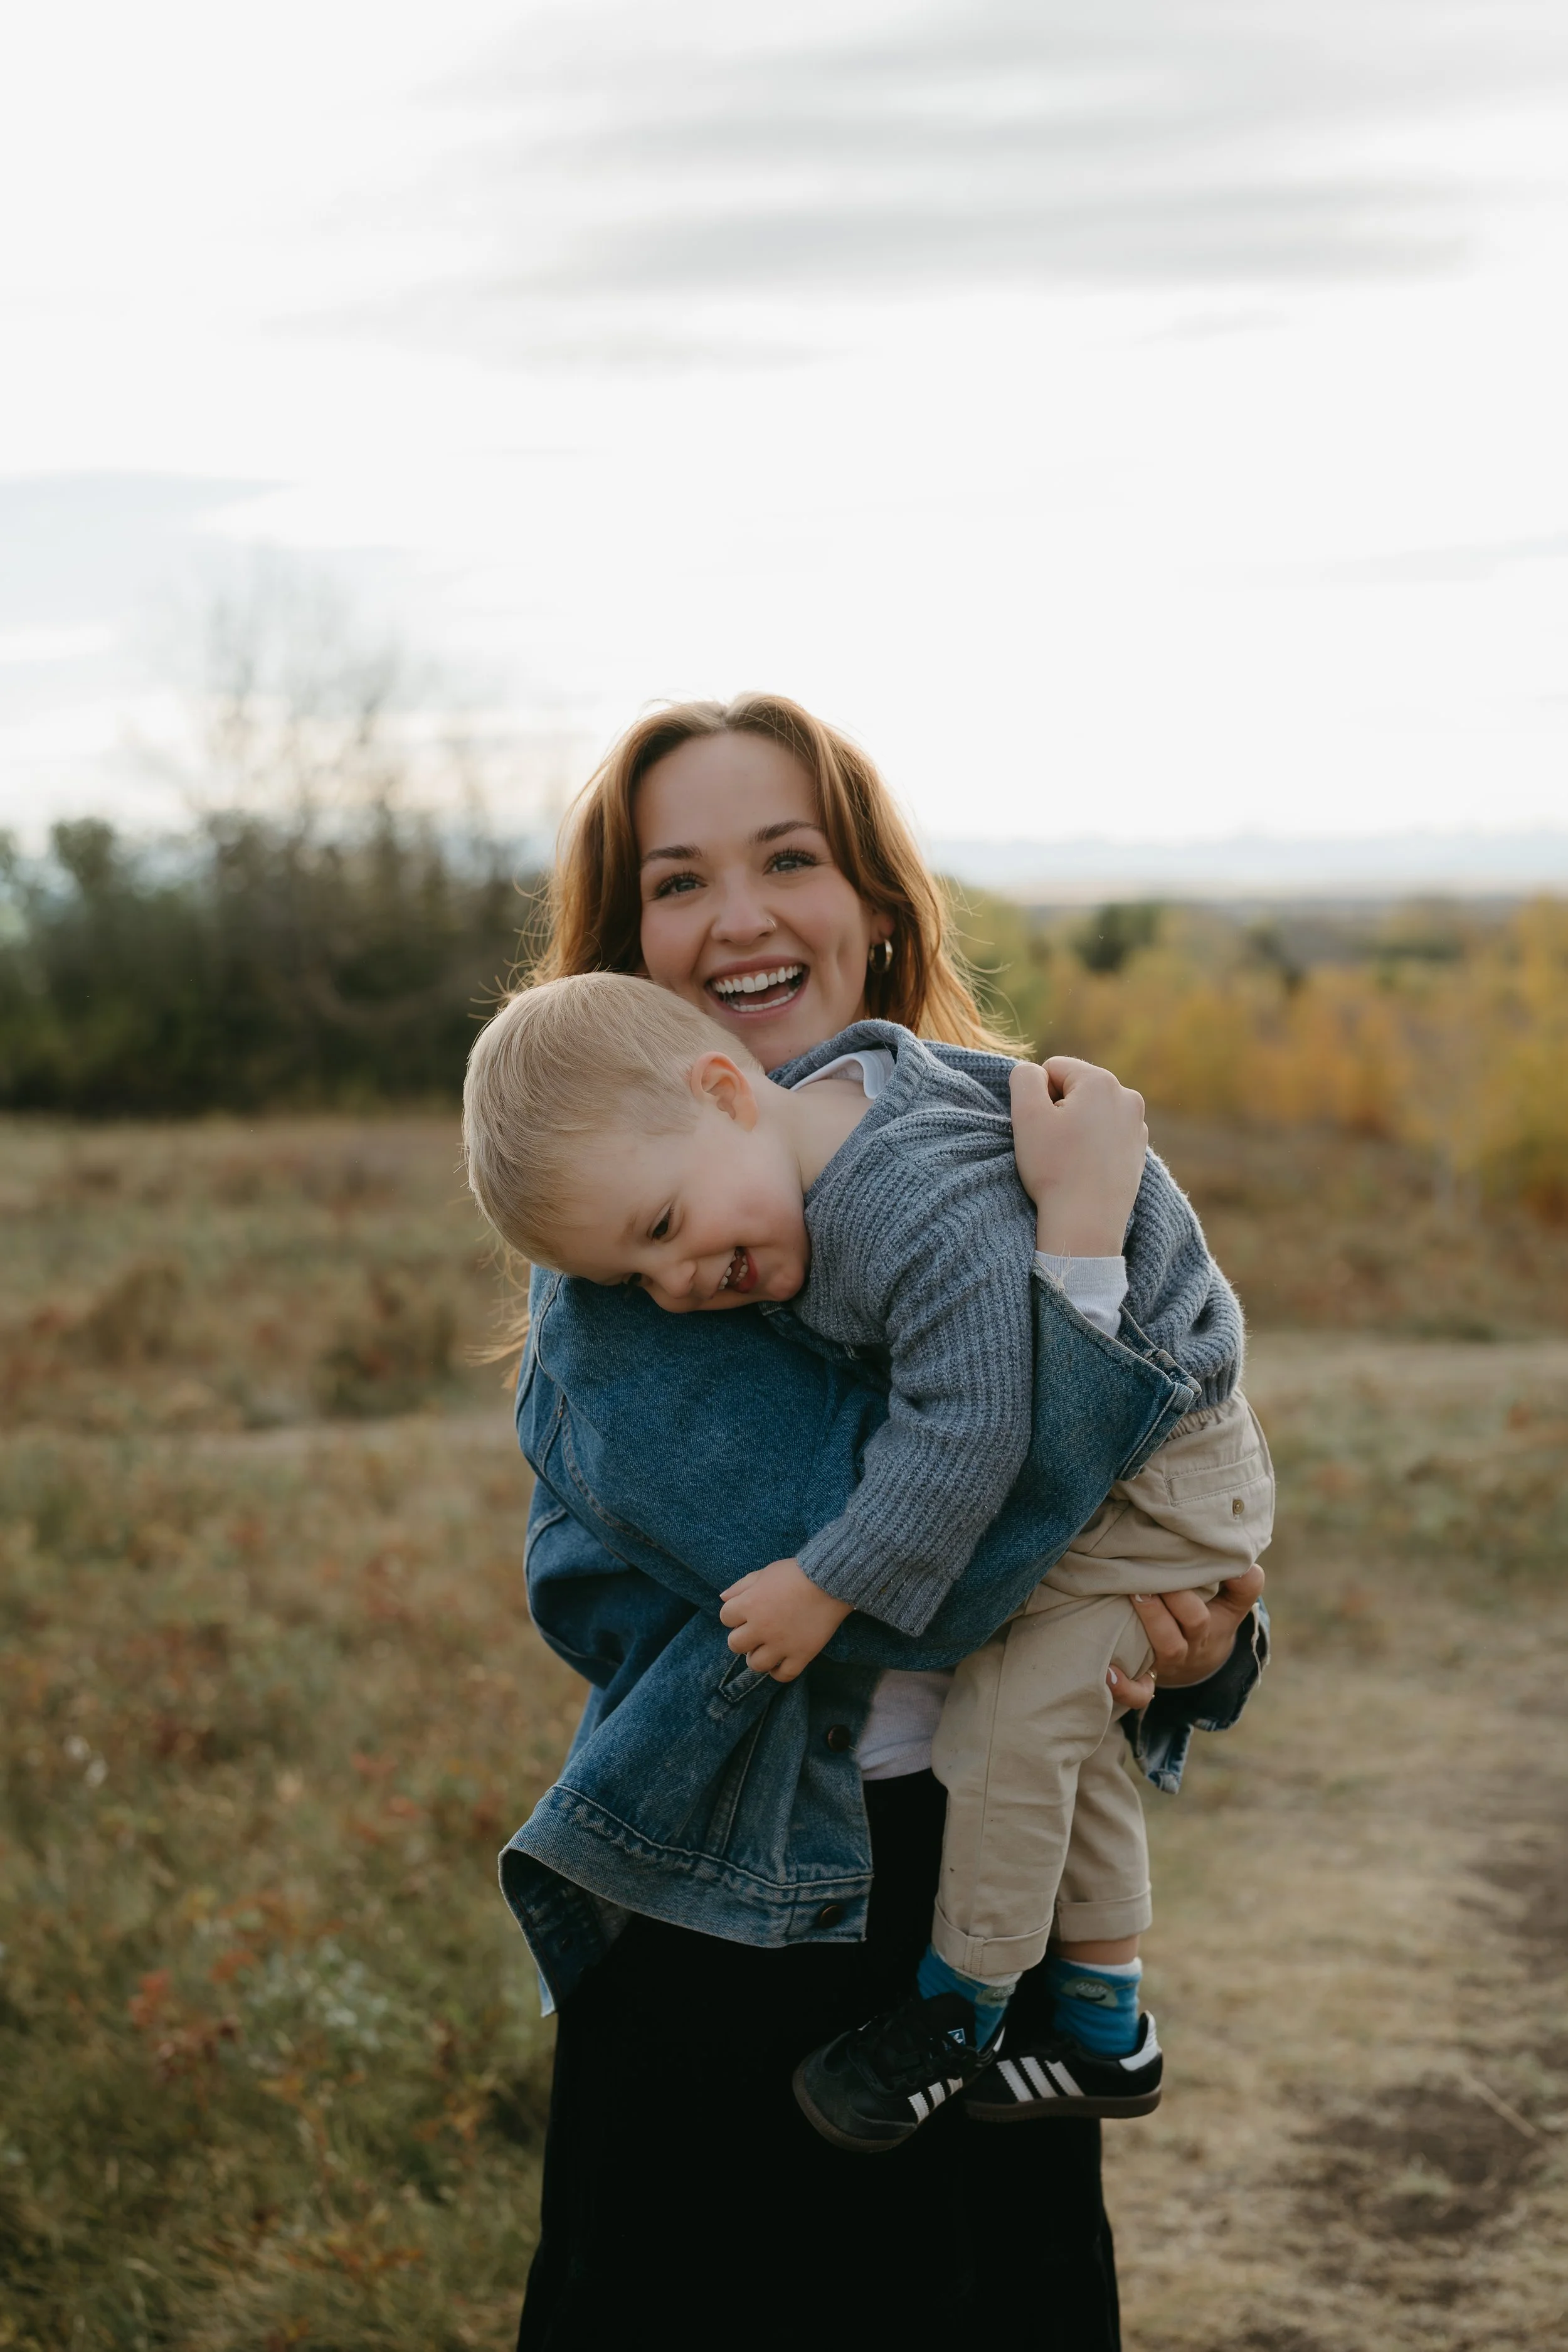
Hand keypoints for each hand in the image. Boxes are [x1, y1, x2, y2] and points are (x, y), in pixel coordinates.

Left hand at [719, 1558, 852, 1682]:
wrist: (831, 1581)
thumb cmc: (797, 1573)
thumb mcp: (765, 1572)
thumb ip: (741, 1586)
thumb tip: (722, 1598)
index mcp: (750, 1604)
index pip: (725, 1617)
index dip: (734, 1614)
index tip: (747, 1611)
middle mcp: (762, 1627)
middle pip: (735, 1644)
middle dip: (742, 1638)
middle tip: (756, 1632)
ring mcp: (781, 1644)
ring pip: (755, 1664)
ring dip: (757, 1657)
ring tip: (766, 1648)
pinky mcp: (801, 1655)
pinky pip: (783, 1675)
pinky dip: (778, 1672)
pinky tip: (779, 1662)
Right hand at [1010, 1057, 1146, 1257]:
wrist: (1087, 1223)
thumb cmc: (1054, 1168)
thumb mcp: (1026, 1115)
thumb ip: (1023, 1077)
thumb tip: (1033, 1072)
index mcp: (1101, 1081)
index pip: (1053, 1069)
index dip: (1037, 1097)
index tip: (1041, 1128)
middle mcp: (1127, 1096)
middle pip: (1075, 1089)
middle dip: (1059, 1110)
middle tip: (1053, 1145)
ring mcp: (1137, 1124)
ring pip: (1091, 1112)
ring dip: (1076, 1127)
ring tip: (1070, 1159)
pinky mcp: (1138, 1149)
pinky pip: (1105, 1134)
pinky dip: (1092, 1145)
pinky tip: (1085, 1168)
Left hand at [1113, 1566, 1266, 1701]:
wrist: (1198, 1660)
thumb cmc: (1211, 1620)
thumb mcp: (1232, 1605)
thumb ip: (1244, 1584)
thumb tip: (1244, 1566)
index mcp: (1209, 1628)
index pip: (1205, 1615)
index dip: (1192, 1597)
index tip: (1182, 1569)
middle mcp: (1189, 1647)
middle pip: (1188, 1630)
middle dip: (1169, 1603)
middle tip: (1150, 1576)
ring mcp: (1168, 1664)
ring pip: (1167, 1651)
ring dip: (1151, 1623)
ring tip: (1132, 1594)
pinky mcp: (1147, 1680)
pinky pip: (1139, 1694)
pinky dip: (1125, 1688)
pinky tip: (1108, 1672)